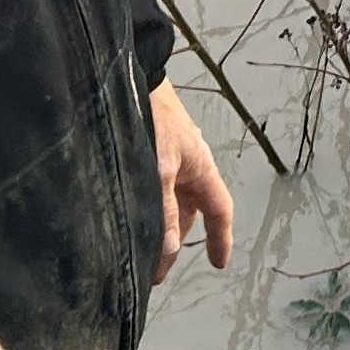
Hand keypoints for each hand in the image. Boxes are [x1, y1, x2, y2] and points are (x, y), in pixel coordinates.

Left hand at [152, 81, 235, 286]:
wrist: (132, 78)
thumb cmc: (154, 118)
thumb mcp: (159, 169)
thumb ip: (164, 210)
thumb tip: (169, 248)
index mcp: (202, 169)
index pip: (219, 211)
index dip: (221, 239)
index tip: (219, 264)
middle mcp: (188, 166)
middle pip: (188, 213)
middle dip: (175, 243)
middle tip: (155, 272)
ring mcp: (169, 159)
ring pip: (169, 202)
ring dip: (158, 227)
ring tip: (137, 251)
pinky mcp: (150, 152)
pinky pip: (154, 190)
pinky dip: (147, 209)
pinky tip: (128, 219)